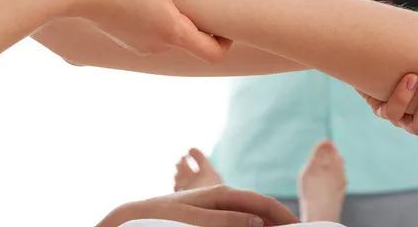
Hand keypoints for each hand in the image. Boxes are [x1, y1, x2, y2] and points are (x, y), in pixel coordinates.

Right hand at [58, 0, 231, 60]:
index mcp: (172, 31)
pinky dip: (158, 18)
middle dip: (200, 20)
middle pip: (193, 41)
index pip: (214, 51)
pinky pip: (153, 32)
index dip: (226, 39)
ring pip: (172, 34)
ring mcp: (142, 46)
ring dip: (177, 16)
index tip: (226, 21)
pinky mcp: (127, 40)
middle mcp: (159, 45)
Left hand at [97, 185, 299, 226]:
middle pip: (259, 207)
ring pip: (250, 213)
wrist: (136, 214)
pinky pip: (238, 217)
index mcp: (222, 193)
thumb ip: (227, 220)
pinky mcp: (210, 212)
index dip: (282, 215)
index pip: (261, 203)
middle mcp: (222, 195)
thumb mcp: (195, 220)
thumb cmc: (163, 217)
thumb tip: (258, 223)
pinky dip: (251, 225)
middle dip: (278, 219)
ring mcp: (217, 203)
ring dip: (266, 223)